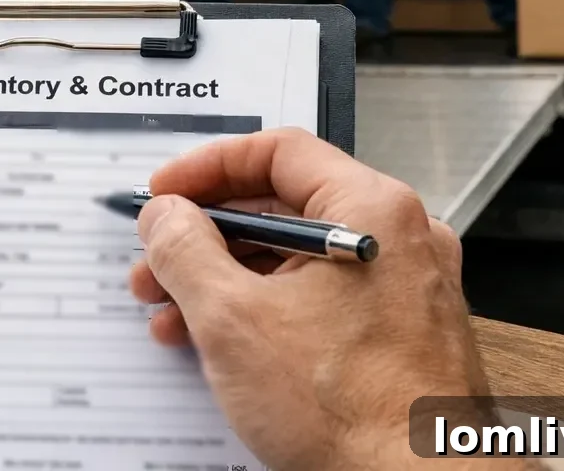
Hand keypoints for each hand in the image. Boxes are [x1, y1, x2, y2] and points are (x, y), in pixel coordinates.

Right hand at [129, 129, 489, 470]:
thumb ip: (185, 249)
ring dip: (227, 279)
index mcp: (373, 209)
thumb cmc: (352, 412)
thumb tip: (166, 216)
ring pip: (298, 258)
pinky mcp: (401, 332)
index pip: (278, 151)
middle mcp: (400, 237)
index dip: (207, 167)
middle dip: (206, 236)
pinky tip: (221, 343)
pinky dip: (267, 309)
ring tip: (174, 315)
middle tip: (157, 260)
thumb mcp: (232, 318)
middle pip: (284, 207)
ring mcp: (405, 286)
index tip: (165, 193)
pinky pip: (322, 298)